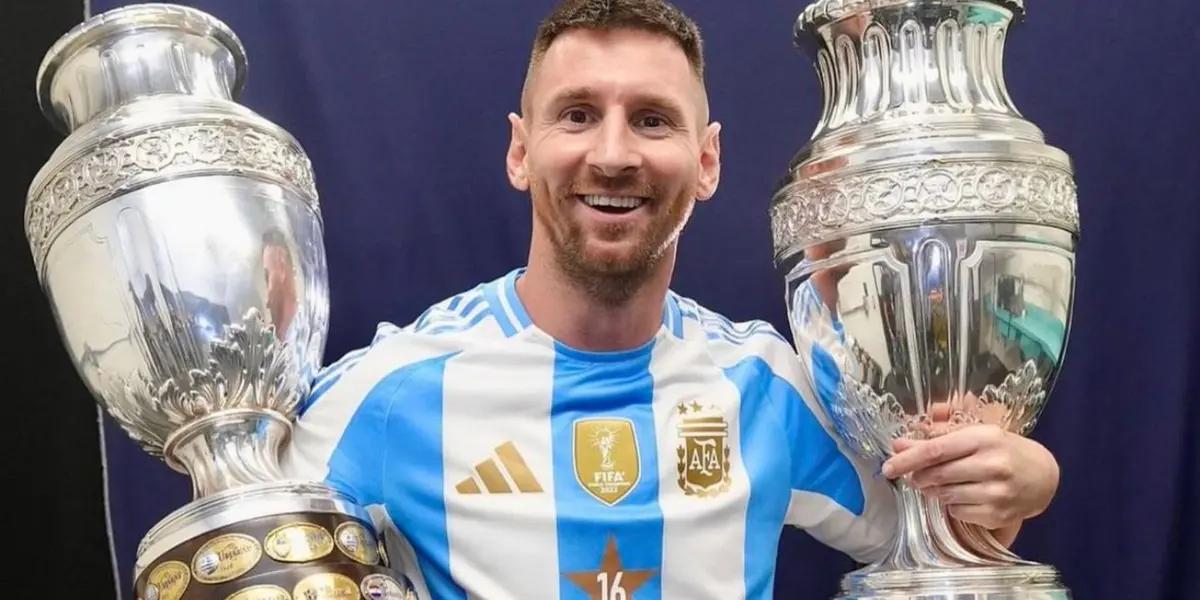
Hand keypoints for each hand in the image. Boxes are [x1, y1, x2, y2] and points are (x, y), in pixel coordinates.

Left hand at [881, 424, 1059, 531]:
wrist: (1041, 476)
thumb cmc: (1001, 449)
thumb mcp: (975, 432)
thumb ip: (937, 435)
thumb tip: (899, 443)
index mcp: (983, 438)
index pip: (936, 450)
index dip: (908, 459)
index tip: (888, 467)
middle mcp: (993, 464)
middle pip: (937, 475)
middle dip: (918, 477)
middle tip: (915, 476)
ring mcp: (997, 493)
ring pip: (945, 495)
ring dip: (934, 491)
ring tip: (940, 483)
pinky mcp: (998, 515)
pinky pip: (958, 512)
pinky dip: (952, 505)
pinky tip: (961, 495)